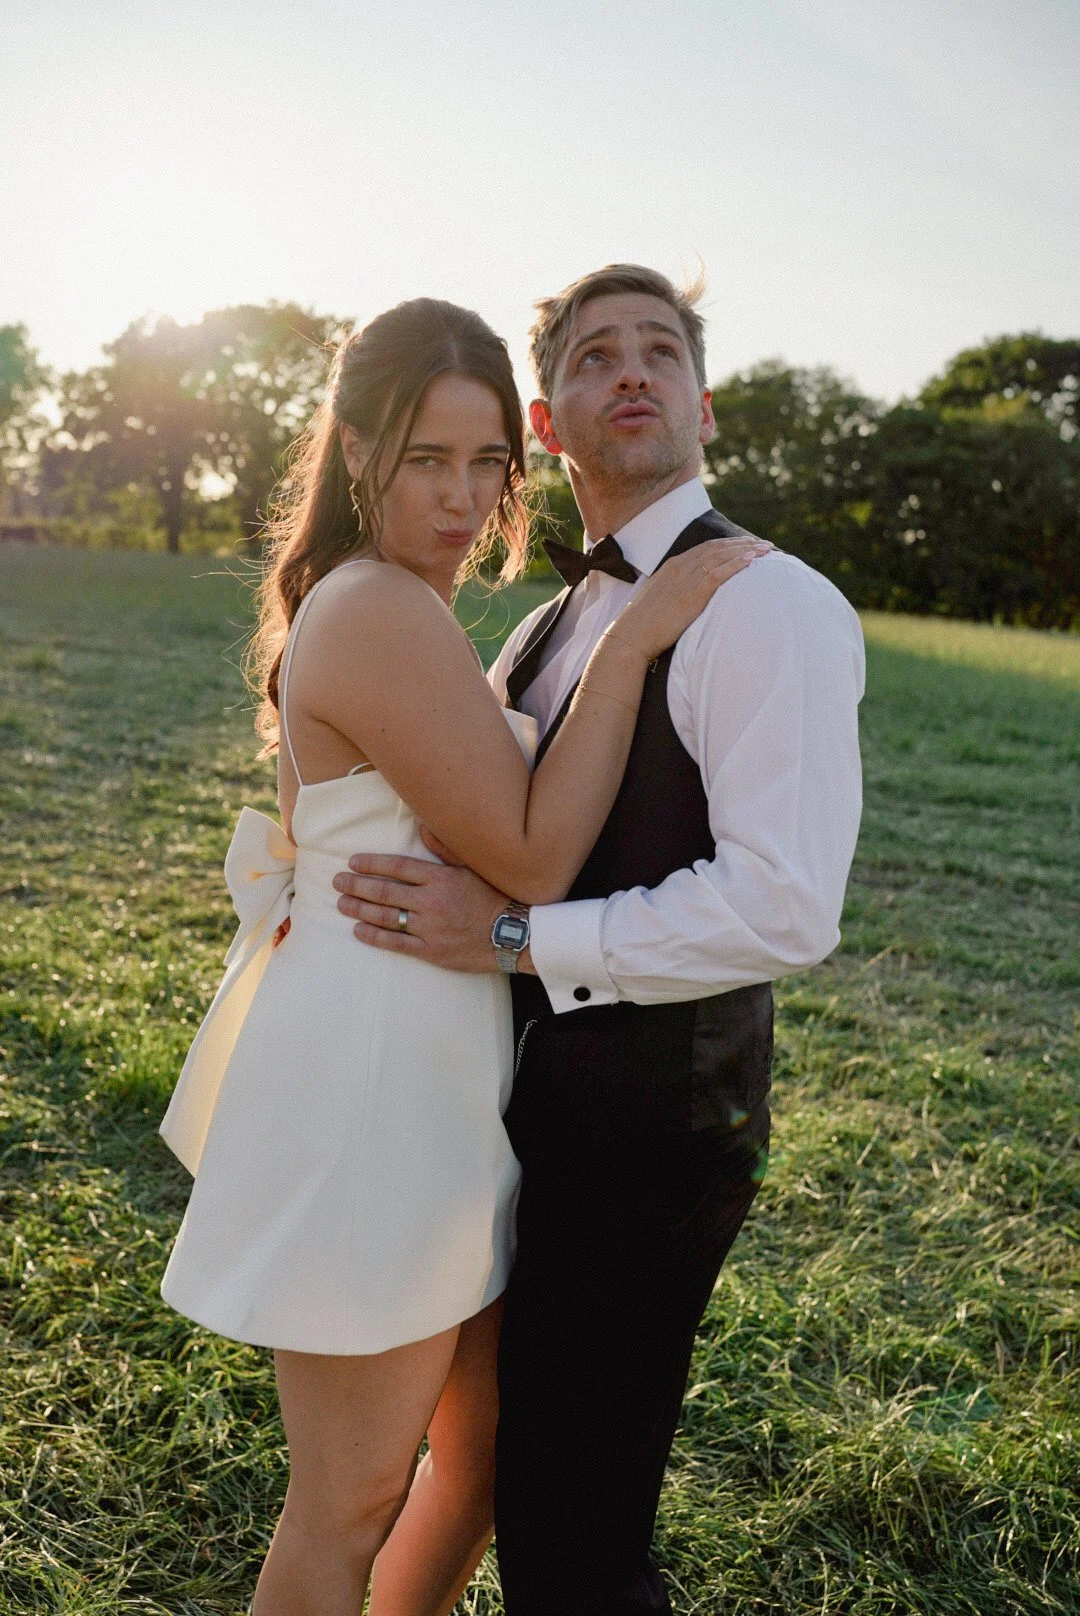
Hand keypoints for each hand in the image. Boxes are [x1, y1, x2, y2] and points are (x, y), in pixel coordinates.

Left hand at [333, 829, 516, 971]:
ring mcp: (430, 929)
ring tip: (341, 903)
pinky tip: (359, 930)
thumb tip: (421, 827)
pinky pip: (397, 944)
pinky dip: (375, 937)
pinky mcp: (432, 952)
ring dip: (360, 909)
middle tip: (337, 882)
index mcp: (441, 879)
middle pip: (385, 892)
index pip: (397, 868)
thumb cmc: (495, 897)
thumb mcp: (474, 867)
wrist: (516, 935)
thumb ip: (446, 848)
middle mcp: (432, 902)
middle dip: (357, 886)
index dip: (372, 864)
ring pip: (386, 918)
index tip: (353, 862)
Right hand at [607, 536, 771, 660]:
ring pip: (722, 557)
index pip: (706, 548)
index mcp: (673, 566)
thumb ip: (675, 591)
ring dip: (747, 550)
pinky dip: (738, 564)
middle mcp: (681, 567)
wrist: (631, 636)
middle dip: (743, 544)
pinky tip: (753, 560)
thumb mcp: (659, 599)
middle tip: (764, 543)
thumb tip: (687, 596)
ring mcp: (686, 579)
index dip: (729, 545)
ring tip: (767, 549)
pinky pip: (719, 573)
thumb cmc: (643, 624)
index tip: (746, 544)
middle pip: (718, 548)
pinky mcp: (692, 595)